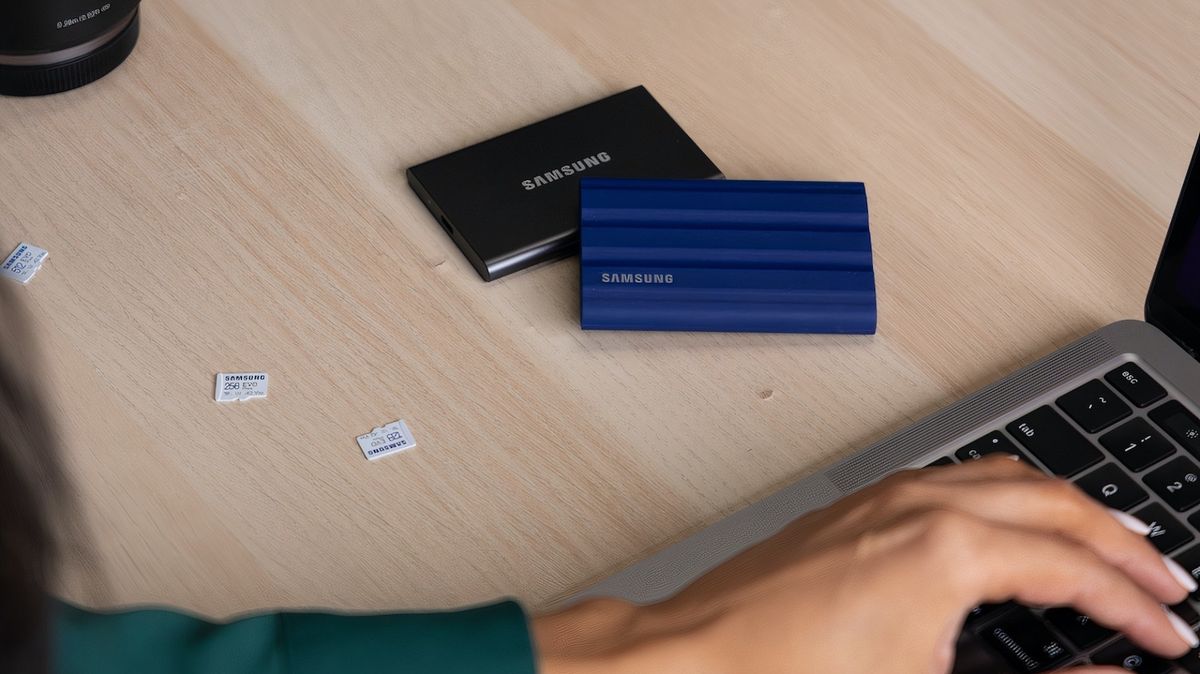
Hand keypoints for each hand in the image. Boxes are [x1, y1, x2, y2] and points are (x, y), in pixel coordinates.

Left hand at [533, 455, 1198, 673]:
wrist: (692, 662)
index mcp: (948, 549)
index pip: (1076, 570)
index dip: (1137, 608)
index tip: (1171, 633)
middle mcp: (918, 504)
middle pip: (1055, 503)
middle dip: (1121, 542)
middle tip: (1165, 582)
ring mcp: (881, 497)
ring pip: (1005, 477)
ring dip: (1065, 506)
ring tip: (1106, 541)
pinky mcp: (853, 507)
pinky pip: (954, 478)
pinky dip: (1006, 495)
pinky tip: (1009, 522)